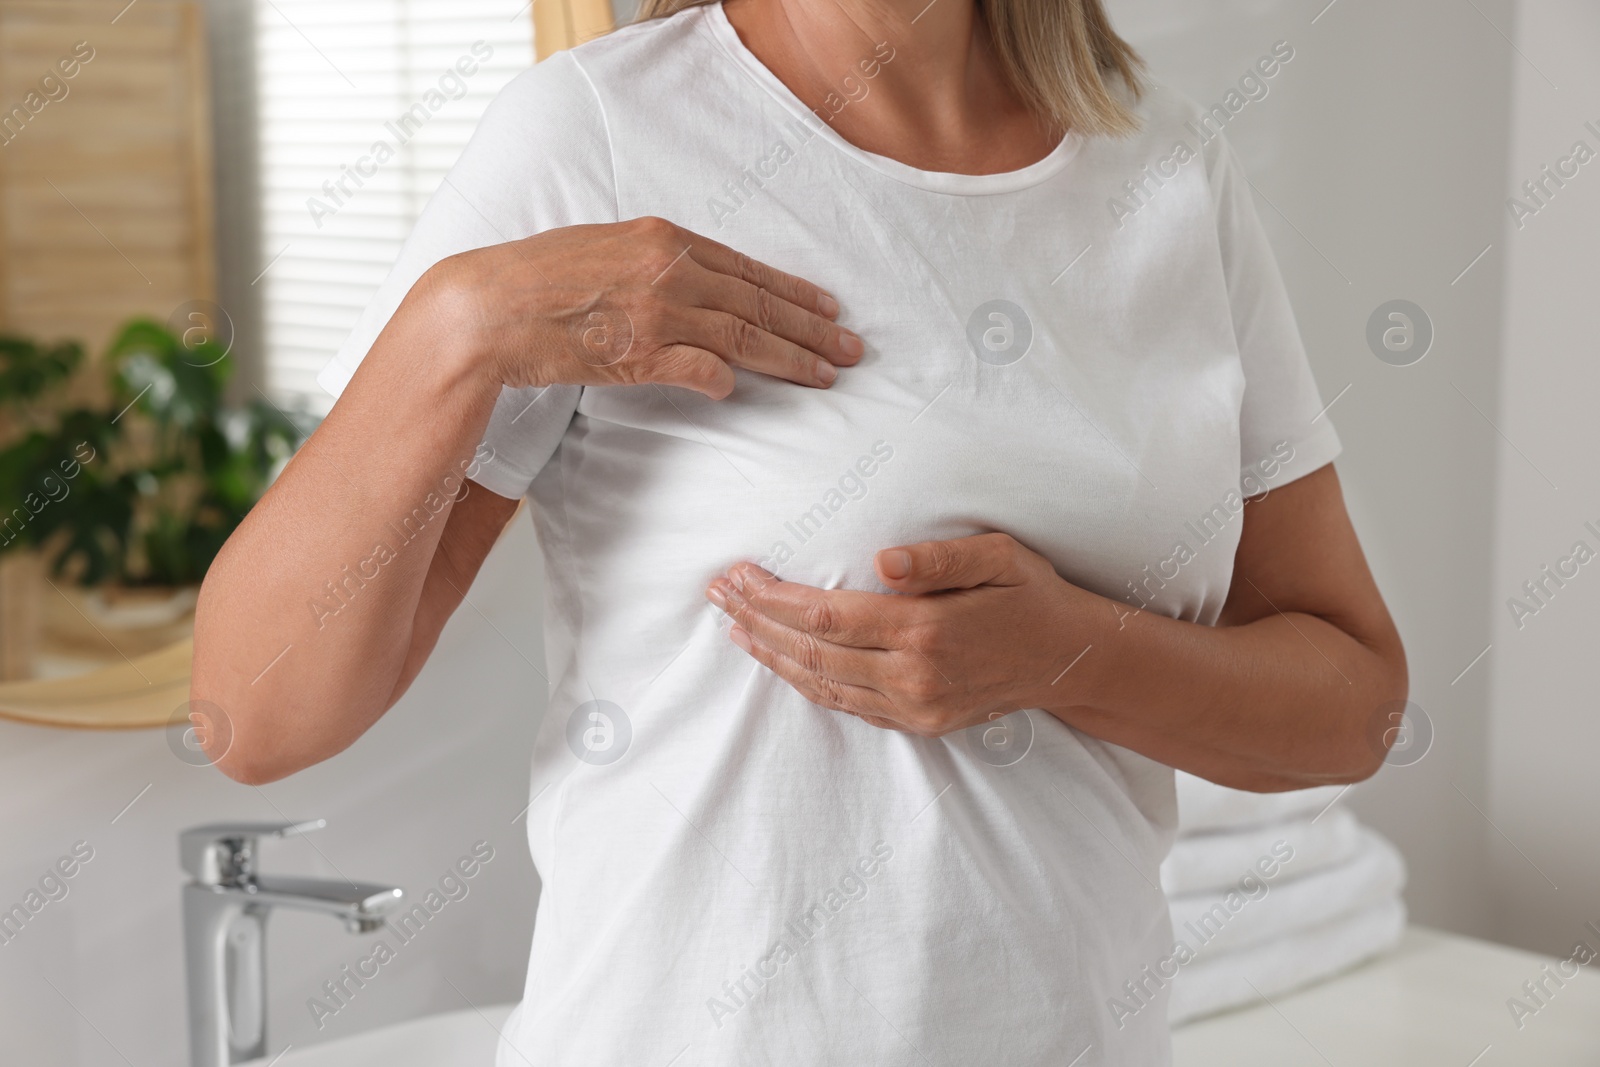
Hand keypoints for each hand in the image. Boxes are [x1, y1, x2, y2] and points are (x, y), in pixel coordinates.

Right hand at [422, 215, 862, 398]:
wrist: (485, 306)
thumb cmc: (534, 278)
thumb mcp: (602, 250)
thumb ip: (652, 267)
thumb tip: (689, 292)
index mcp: (662, 237)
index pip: (746, 268)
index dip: (793, 291)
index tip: (828, 307)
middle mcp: (668, 269)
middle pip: (759, 303)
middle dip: (812, 327)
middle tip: (852, 349)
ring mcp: (657, 312)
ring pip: (745, 338)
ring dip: (792, 358)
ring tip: (827, 375)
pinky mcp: (638, 354)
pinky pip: (699, 371)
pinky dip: (725, 381)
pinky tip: (743, 392)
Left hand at [705, 533, 1105, 736]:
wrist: (1070, 659)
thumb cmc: (1031, 595)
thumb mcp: (999, 556)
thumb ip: (940, 558)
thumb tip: (884, 560)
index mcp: (925, 631)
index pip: (826, 616)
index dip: (773, 598)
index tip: (739, 574)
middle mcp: (912, 677)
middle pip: (810, 651)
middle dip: (756, 621)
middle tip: (718, 594)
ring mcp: (913, 707)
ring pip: (820, 684)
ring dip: (770, 656)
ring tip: (733, 627)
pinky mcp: (917, 723)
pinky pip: (846, 704)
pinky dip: (804, 682)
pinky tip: (779, 660)